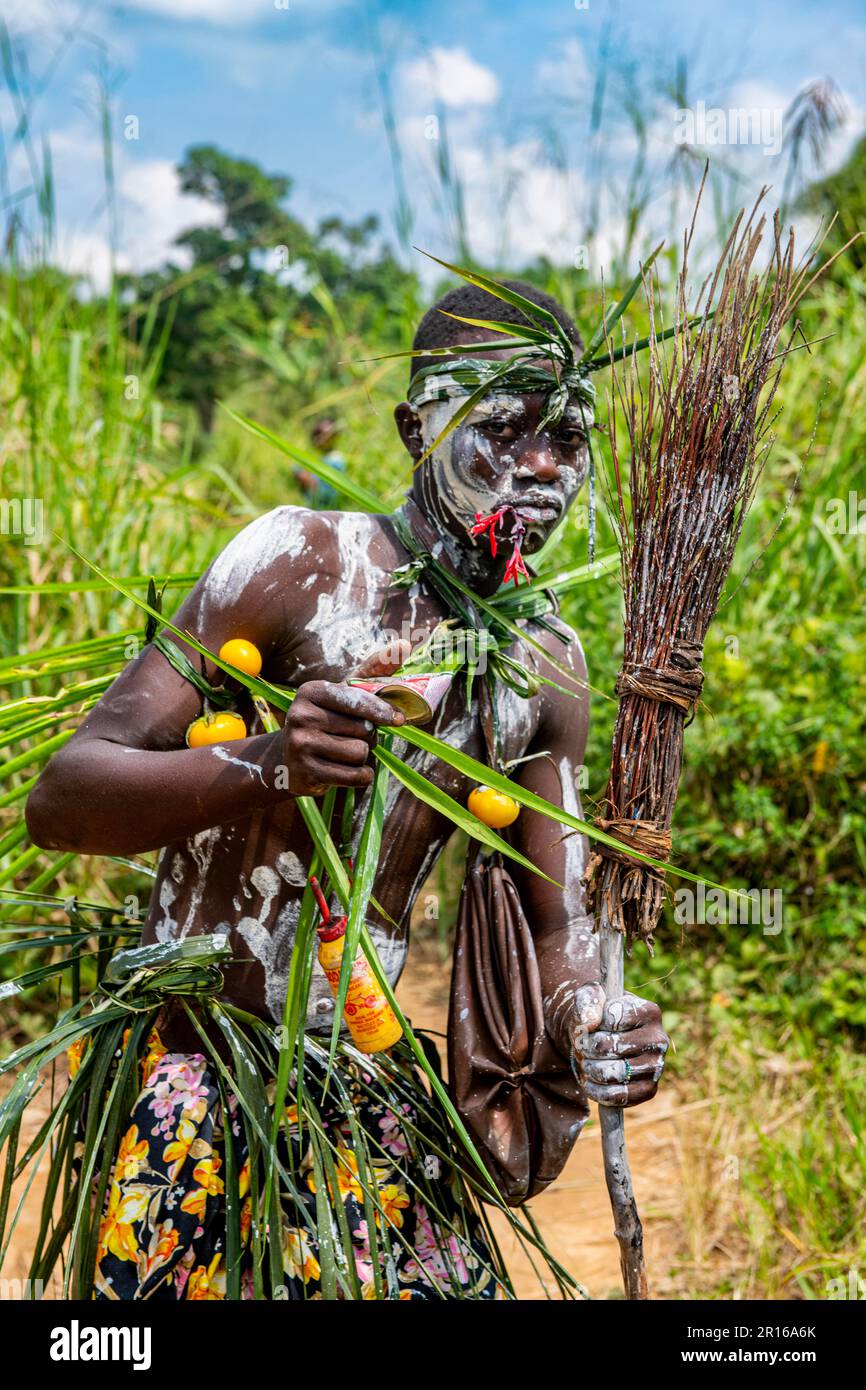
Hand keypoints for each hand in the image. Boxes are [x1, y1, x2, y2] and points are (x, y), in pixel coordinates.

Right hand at [281, 642, 409, 795]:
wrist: (288, 758)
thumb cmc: (327, 720)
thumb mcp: (344, 694)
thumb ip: (374, 671)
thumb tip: (405, 644)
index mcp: (311, 691)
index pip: (357, 700)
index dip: (382, 711)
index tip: (399, 720)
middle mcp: (301, 715)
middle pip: (363, 729)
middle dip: (369, 737)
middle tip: (352, 737)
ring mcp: (300, 745)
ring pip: (360, 752)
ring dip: (363, 756)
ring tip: (345, 753)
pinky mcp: (306, 773)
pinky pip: (355, 776)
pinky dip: (361, 776)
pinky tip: (349, 771)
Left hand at [570, 985, 667, 1108]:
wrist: (602, 1040)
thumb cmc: (597, 1015)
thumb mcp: (588, 996)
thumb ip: (587, 1001)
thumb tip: (590, 1022)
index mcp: (650, 1011)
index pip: (614, 1017)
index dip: (593, 1024)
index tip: (590, 1025)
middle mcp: (659, 1039)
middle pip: (610, 1046)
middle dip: (587, 1047)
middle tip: (583, 1046)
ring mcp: (657, 1066)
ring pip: (612, 1073)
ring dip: (590, 1068)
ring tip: (588, 1062)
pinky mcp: (649, 1089)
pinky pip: (617, 1096)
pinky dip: (596, 1091)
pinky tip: (591, 1081)